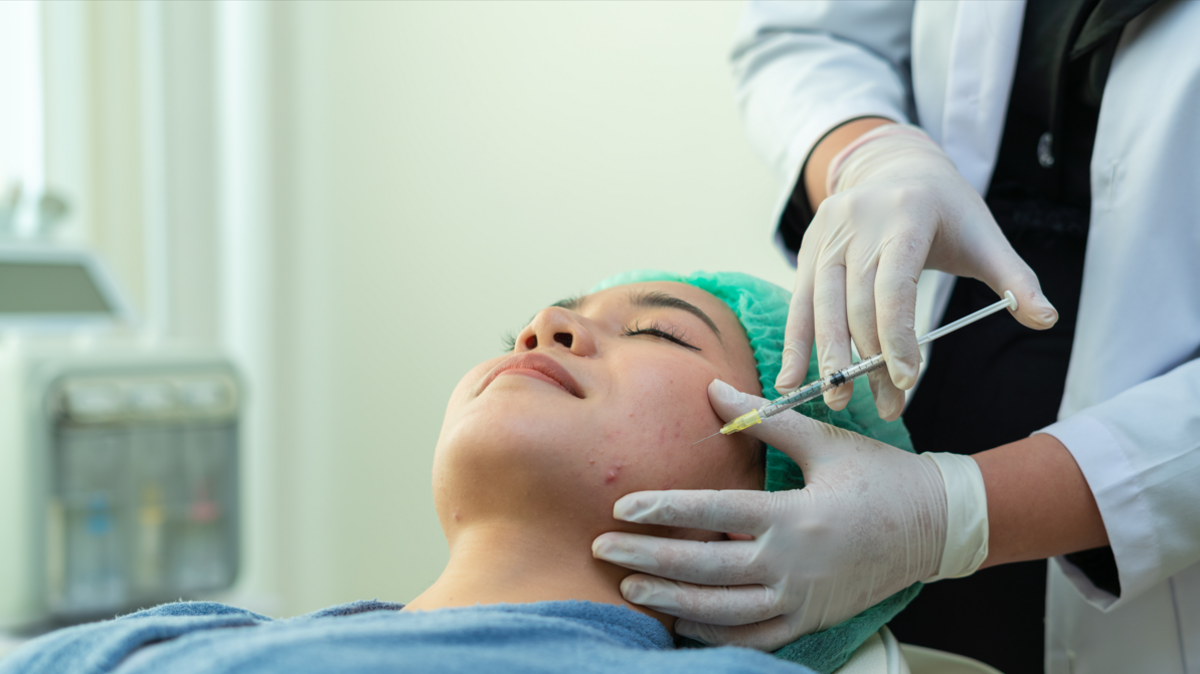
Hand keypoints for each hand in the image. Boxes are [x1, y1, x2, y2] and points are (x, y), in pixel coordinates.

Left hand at [592, 379, 987, 649]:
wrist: (937, 526)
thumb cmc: (880, 478)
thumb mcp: (825, 442)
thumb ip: (763, 420)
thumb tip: (712, 389)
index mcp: (794, 515)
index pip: (713, 512)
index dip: (664, 510)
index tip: (622, 507)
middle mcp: (793, 563)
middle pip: (705, 568)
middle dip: (647, 561)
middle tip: (602, 551)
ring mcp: (801, 599)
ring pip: (722, 611)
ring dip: (671, 601)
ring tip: (630, 589)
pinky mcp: (811, 619)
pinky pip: (753, 637)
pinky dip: (713, 633)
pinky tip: (679, 621)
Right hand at [782, 122, 1058, 418]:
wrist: (895, 167)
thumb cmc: (945, 210)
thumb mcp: (984, 236)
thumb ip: (1015, 278)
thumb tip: (1047, 318)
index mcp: (905, 214)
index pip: (895, 286)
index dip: (898, 336)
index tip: (907, 381)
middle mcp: (857, 221)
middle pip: (858, 304)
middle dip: (871, 361)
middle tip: (888, 407)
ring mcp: (826, 234)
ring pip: (822, 306)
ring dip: (829, 359)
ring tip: (839, 400)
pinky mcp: (808, 248)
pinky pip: (799, 303)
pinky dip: (797, 343)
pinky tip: (792, 379)